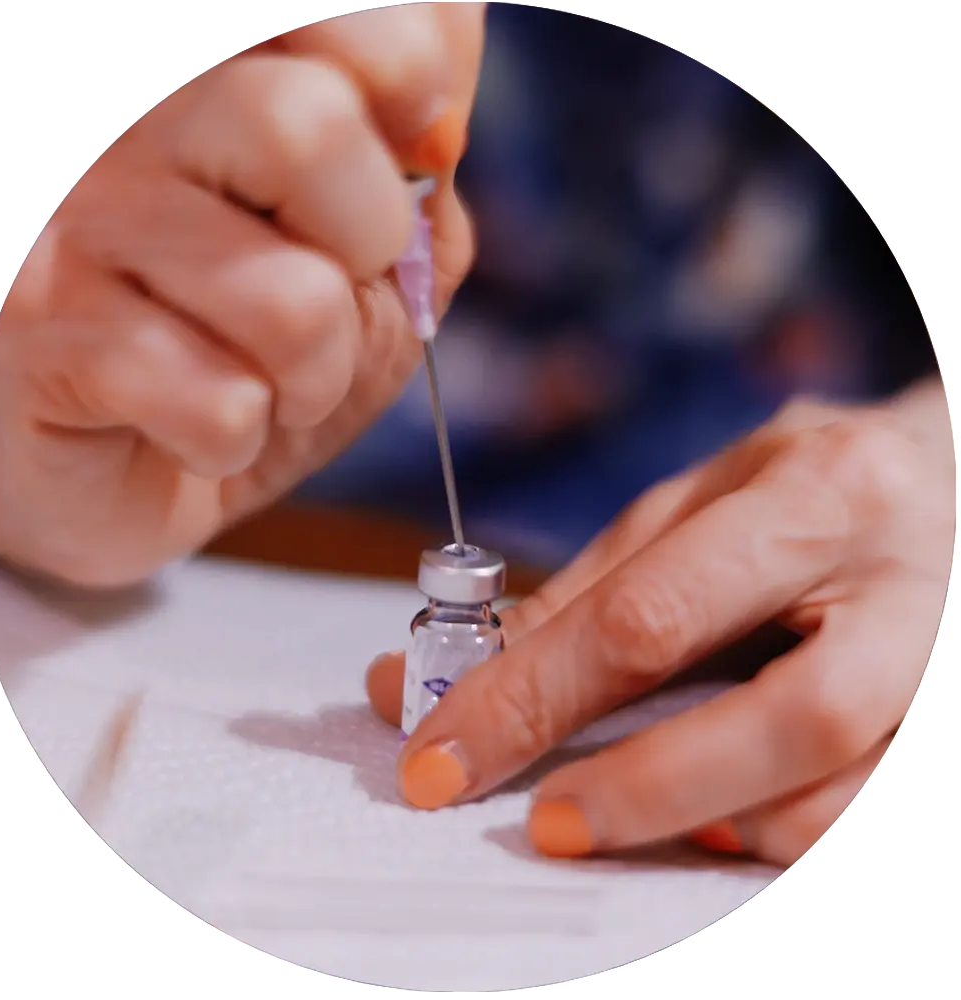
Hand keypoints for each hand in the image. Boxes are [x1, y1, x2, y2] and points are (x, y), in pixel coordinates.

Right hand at [0, 3, 485, 587]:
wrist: (134, 475)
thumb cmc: (250, 365)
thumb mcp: (366, 275)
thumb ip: (411, 185)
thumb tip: (448, 81)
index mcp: (206, 90)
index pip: (323, 16)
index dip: (403, 68)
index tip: (414, 137)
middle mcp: (125, 128)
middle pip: (306, 126)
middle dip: (368, 245)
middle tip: (327, 296)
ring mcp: (75, 225)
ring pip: (291, 301)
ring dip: (315, 378)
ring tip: (265, 386)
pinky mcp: (44, 335)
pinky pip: (223, 404)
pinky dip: (242, 440)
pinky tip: (195, 428)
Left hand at [367, 377, 954, 865]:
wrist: (933, 480)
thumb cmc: (795, 482)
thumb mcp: (683, 504)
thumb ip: (584, 595)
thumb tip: (463, 681)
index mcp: (813, 494)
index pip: (653, 615)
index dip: (536, 696)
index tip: (447, 756)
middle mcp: (889, 582)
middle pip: (779, 720)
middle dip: (637, 789)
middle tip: (541, 825)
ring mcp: (924, 664)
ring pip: (823, 787)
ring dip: (693, 821)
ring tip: (605, 815)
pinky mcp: (922, 725)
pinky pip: (839, 810)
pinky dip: (747, 828)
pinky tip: (692, 813)